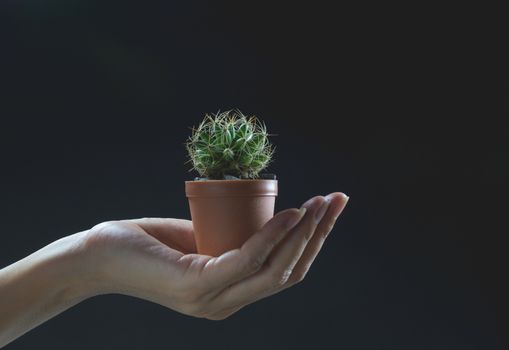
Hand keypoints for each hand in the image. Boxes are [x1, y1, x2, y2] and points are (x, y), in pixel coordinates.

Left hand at [83, 192, 348, 319]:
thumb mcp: (199, 237)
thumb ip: (231, 235)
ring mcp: (214, 300)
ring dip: (304, 233)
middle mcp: (228, 303)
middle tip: (338, 200)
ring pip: (275, 269)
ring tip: (321, 203)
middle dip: (319, 235)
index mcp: (231, 293)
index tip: (329, 207)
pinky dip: (273, 235)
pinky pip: (247, 259)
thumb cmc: (147, 243)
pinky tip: (292, 212)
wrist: (96, 256)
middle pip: (289, 271)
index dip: (313, 241)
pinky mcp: (198, 287)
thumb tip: (265, 214)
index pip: (285, 271)